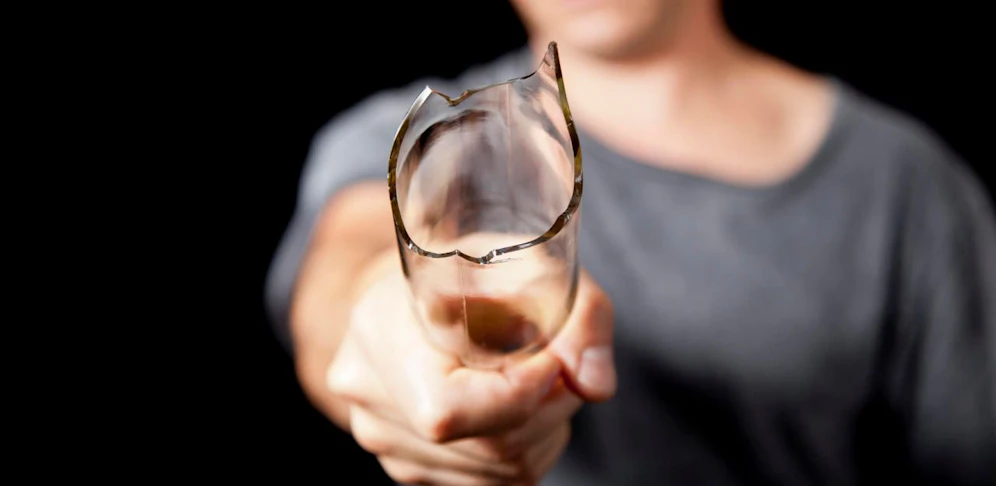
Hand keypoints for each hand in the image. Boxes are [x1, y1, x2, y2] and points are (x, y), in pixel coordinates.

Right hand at [327, 265, 614, 484]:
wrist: (418, 293)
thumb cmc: (475, 267)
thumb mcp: (533, 260)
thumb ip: (581, 313)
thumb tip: (595, 385)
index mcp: (381, 331)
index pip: (449, 410)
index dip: (521, 395)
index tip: (552, 358)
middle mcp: (369, 393)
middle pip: (489, 445)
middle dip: (550, 408)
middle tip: (560, 364)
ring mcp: (384, 439)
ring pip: (500, 470)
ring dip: (543, 429)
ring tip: (535, 378)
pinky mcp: (409, 467)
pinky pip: (494, 481)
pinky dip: (525, 448)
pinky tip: (515, 406)